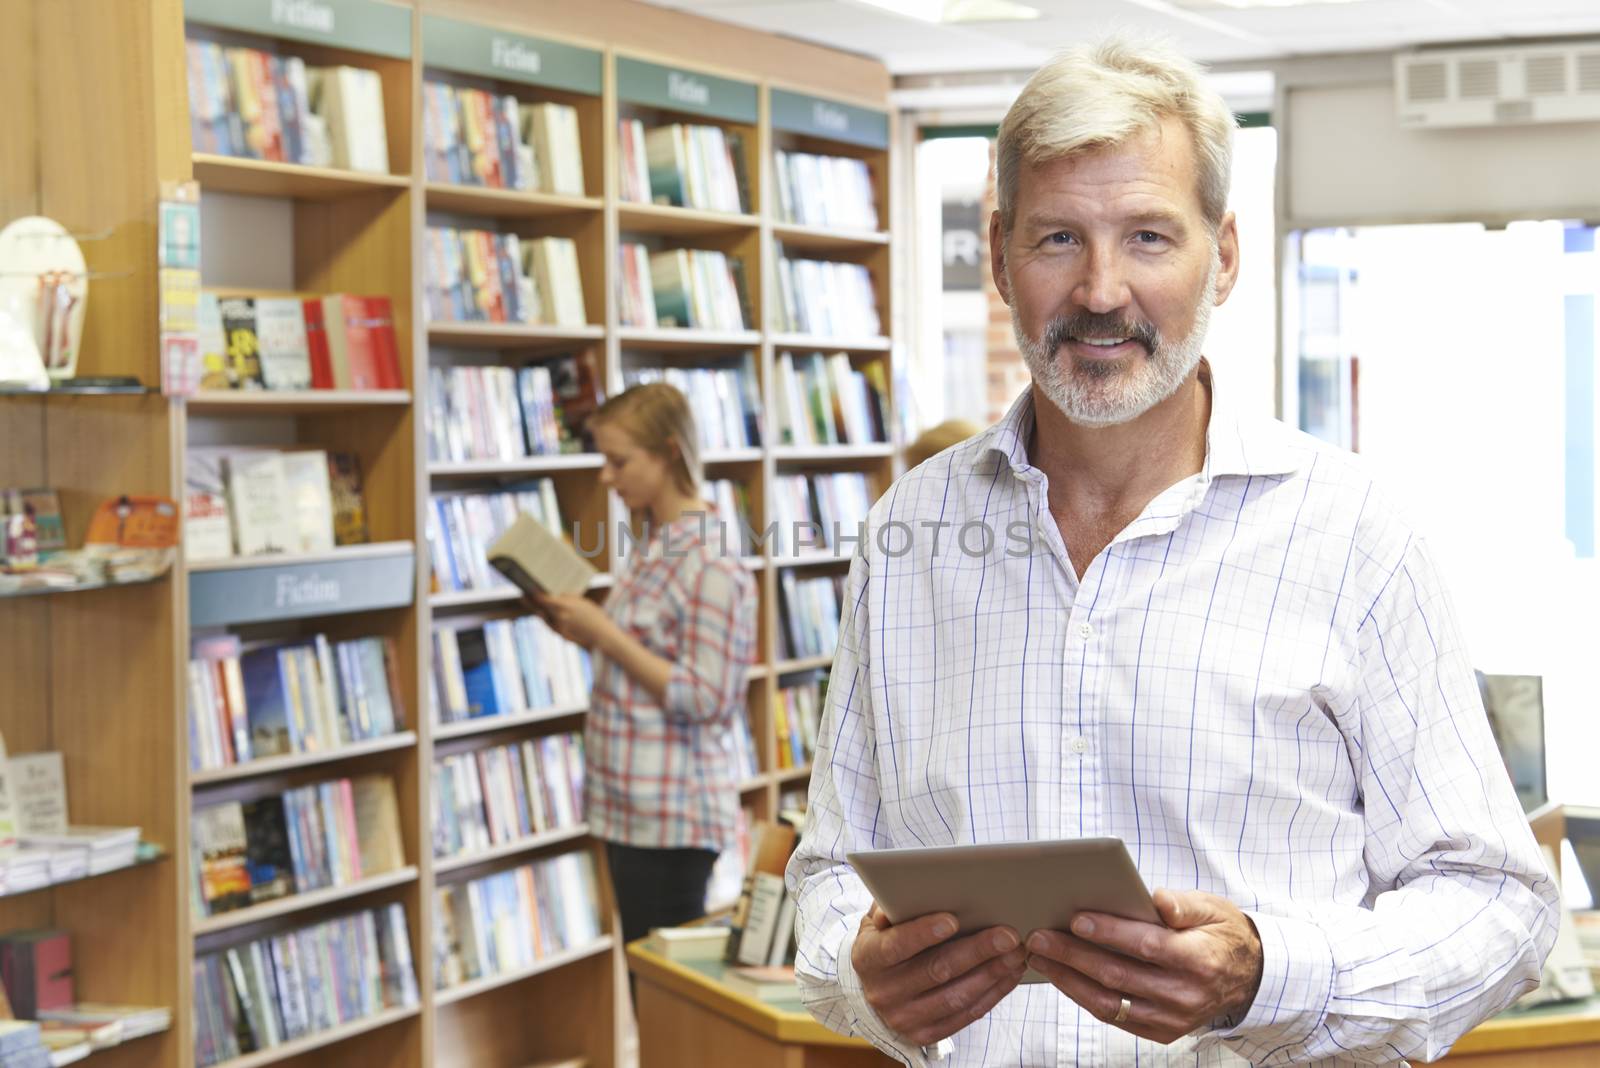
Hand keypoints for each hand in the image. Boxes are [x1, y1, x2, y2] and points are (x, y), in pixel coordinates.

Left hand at [529, 592, 613, 650]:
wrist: (602, 637)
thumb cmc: (595, 617)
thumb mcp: (582, 603)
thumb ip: (568, 600)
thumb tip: (557, 596)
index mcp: (566, 606)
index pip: (544, 599)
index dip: (535, 595)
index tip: (528, 589)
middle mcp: (559, 617)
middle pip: (540, 609)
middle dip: (531, 603)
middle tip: (523, 596)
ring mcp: (559, 628)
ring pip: (544, 618)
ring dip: (538, 610)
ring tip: (532, 604)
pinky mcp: (561, 635)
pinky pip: (551, 625)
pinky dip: (547, 619)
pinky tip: (545, 614)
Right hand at [851, 904, 1026, 1047]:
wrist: (871, 989)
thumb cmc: (884, 941)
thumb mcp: (876, 921)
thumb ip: (890, 906)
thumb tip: (906, 893)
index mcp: (868, 958)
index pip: (896, 946)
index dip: (923, 933)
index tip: (953, 920)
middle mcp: (883, 992)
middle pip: (936, 971)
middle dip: (976, 951)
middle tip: (1007, 935)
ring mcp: (904, 1018)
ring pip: (956, 996)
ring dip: (991, 974)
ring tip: (1016, 954)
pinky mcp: (925, 1034)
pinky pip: (965, 1015)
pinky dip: (992, 994)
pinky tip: (1009, 975)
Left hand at [1024, 889, 1262, 1043]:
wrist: (1247, 977)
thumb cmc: (1221, 934)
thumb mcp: (1213, 909)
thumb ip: (1184, 904)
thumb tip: (1157, 900)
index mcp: (1199, 959)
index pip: (1146, 946)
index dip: (1109, 933)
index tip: (1075, 919)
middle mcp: (1185, 995)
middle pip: (1118, 976)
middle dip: (1072, 955)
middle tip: (1038, 937)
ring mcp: (1173, 1019)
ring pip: (1110, 1003)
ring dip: (1069, 980)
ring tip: (1040, 958)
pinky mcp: (1162, 1032)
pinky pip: (1116, 1017)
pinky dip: (1085, 998)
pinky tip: (1063, 978)